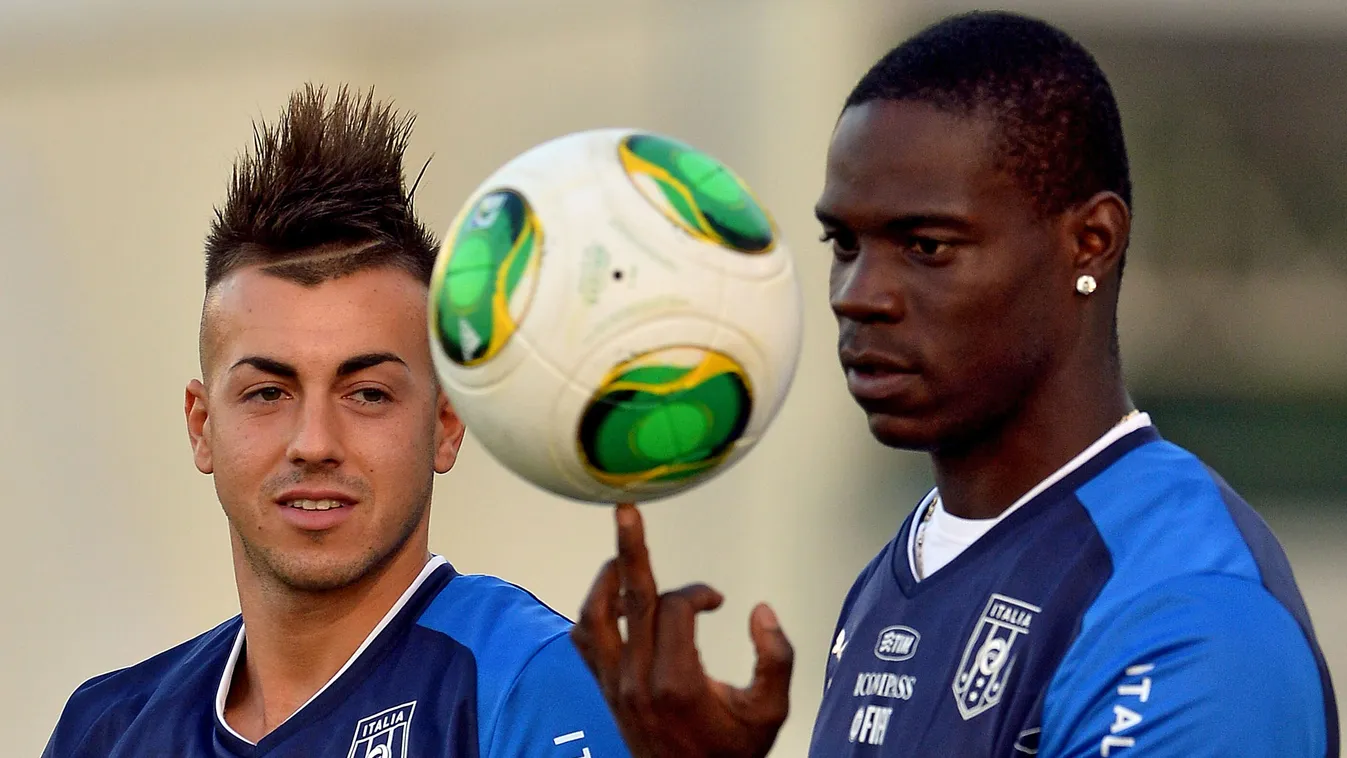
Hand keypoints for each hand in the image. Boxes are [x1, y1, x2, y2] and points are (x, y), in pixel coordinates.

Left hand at [571, 503, 793, 757]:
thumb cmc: (732, 751)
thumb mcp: (771, 711)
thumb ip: (777, 658)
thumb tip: (762, 611)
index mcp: (677, 682)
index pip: (676, 608)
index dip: (698, 593)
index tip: (717, 601)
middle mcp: (638, 680)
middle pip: (629, 598)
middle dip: (630, 549)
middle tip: (626, 509)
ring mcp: (615, 685)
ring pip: (594, 616)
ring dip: (606, 580)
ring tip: (623, 555)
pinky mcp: (605, 690)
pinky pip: (584, 641)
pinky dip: (593, 611)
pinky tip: (612, 597)